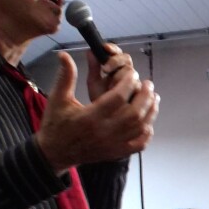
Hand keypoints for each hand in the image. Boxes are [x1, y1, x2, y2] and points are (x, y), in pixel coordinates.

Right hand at [36, 52, 158, 173]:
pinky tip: (147, 121)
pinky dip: (147, 132)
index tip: (131, 73)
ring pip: (140, 128)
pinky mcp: (116, 153)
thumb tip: (64, 55)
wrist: (55, 153)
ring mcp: (113, 145)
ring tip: (153, 97)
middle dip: (144, 96)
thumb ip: (65, 77)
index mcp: (90, 117)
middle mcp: (104, 132)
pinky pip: (139, 145)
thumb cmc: (56, 124)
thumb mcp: (57, 99)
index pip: (117, 97)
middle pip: (134, 113)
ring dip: (150, 111)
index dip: (128, 83)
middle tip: (148, 83)